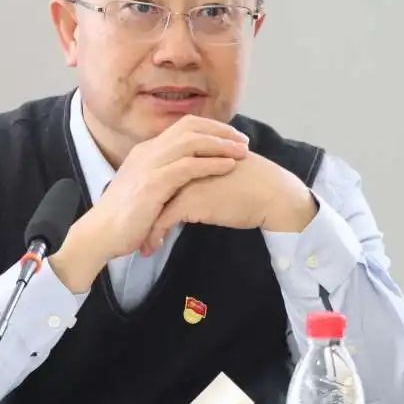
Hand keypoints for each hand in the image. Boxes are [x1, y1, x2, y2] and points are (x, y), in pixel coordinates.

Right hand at [48, 115, 249, 291]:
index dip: (210, 128)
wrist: (99, 234)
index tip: (231, 137)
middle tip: (243, 140)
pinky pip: (188, 166)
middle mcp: (148, 152)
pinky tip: (229, 167)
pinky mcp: (153, 184)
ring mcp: (149, 166)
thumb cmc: (123, 219)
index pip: (182, 127)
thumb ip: (162, 180)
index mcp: (146, 151)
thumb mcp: (143, 191)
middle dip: (220, 131)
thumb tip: (183, 181)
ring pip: (192, 142)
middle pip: (190, 127)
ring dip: (221, 145)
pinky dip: (211, 164)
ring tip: (243, 151)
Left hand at [139, 151, 316, 254]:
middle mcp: (182, 164)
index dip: (147, 199)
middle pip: (149, 190)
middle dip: (139, 214)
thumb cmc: (251, 186)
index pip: (156, 176)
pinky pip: (162, 220)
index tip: (141, 217)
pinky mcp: (189, 200)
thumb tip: (187, 195)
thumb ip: (199, 178)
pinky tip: (152, 248)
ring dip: (142, 228)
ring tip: (140, 245)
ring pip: (151, 206)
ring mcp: (184, 181)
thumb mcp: (218, 174)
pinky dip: (153, 236)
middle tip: (131, 233)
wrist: (272, 193)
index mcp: (188, 155)